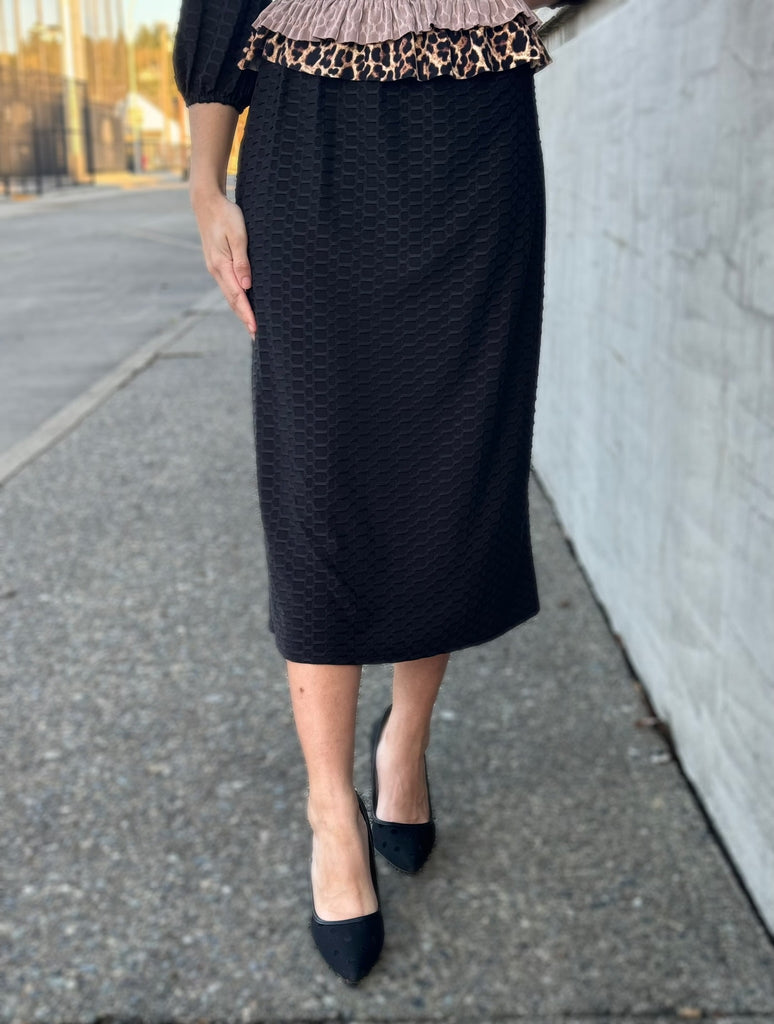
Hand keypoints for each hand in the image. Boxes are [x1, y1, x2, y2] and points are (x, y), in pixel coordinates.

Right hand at [190, 190, 255, 340]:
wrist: (207, 202)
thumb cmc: (226, 215)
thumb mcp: (238, 235)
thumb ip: (242, 261)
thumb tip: (247, 286)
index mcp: (221, 266)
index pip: (237, 296)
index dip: (247, 314)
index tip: (256, 329)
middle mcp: (216, 270)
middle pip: (232, 300)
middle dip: (244, 318)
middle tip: (256, 335)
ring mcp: (215, 267)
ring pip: (230, 294)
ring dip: (241, 311)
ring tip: (251, 325)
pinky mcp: (217, 263)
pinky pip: (228, 286)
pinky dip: (237, 298)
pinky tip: (244, 303)